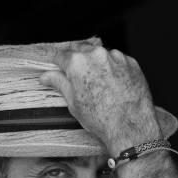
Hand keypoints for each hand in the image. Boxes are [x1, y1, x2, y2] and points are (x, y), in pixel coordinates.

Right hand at [40, 43, 161, 155]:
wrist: (129, 126)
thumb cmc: (102, 118)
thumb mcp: (74, 103)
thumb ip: (60, 84)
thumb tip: (47, 76)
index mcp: (78, 63)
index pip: (61, 55)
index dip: (56, 60)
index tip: (55, 63)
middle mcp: (96, 55)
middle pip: (81, 50)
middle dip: (76, 59)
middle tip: (75, 74)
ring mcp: (116, 57)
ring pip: (100, 55)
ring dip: (96, 64)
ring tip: (97, 84)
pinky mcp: (131, 62)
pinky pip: (117, 61)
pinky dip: (112, 68)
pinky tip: (112, 84)